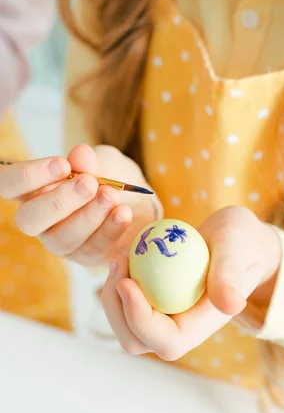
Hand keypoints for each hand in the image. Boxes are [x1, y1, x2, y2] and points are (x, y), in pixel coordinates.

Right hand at [0, 144, 160, 265]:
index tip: (62, 165)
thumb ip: (92, 160)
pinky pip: (93, 248)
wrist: (142, 203)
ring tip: (111, 196)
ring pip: (62, 238)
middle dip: (59, 201)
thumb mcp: (105, 162)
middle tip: (89, 183)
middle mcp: (40, 220)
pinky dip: (110, 229)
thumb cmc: (111, 178)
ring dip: (88, 216)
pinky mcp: (87, 258)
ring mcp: (61, 243)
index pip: (9, 185)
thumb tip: (80, 154)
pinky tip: (124, 213)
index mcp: (33, 190)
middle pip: (29, 220)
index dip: (29, 176)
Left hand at [101, 206, 281, 358]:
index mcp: (202, 326)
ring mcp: (164, 318)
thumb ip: (232, 276)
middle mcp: (180, 329)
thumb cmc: (241, 242)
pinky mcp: (152, 303)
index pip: (166, 342)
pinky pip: (123, 303)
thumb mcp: (238, 251)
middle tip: (119, 261)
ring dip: (112, 294)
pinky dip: (117, 281)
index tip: (127, 281)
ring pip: (123, 324)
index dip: (140, 320)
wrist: (235, 239)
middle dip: (117, 308)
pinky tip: (124, 254)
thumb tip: (231, 306)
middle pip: (135, 340)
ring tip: (121, 255)